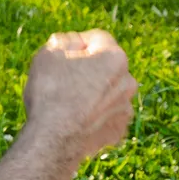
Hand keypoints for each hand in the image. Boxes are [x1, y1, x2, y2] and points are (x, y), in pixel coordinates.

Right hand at [22, 30, 137, 160]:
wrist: (53, 140)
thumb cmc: (50, 92)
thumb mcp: (50, 53)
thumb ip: (65, 41)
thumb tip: (74, 42)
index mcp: (114, 57)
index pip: (97, 39)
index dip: (76, 43)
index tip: (62, 56)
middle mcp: (128, 82)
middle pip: (105, 67)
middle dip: (87, 70)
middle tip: (63, 80)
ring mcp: (125, 109)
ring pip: (107, 93)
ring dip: (93, 94)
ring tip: (68, 103)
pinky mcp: (118, 131)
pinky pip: (105, 117)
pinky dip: (94, 117)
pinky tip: (75, 121)